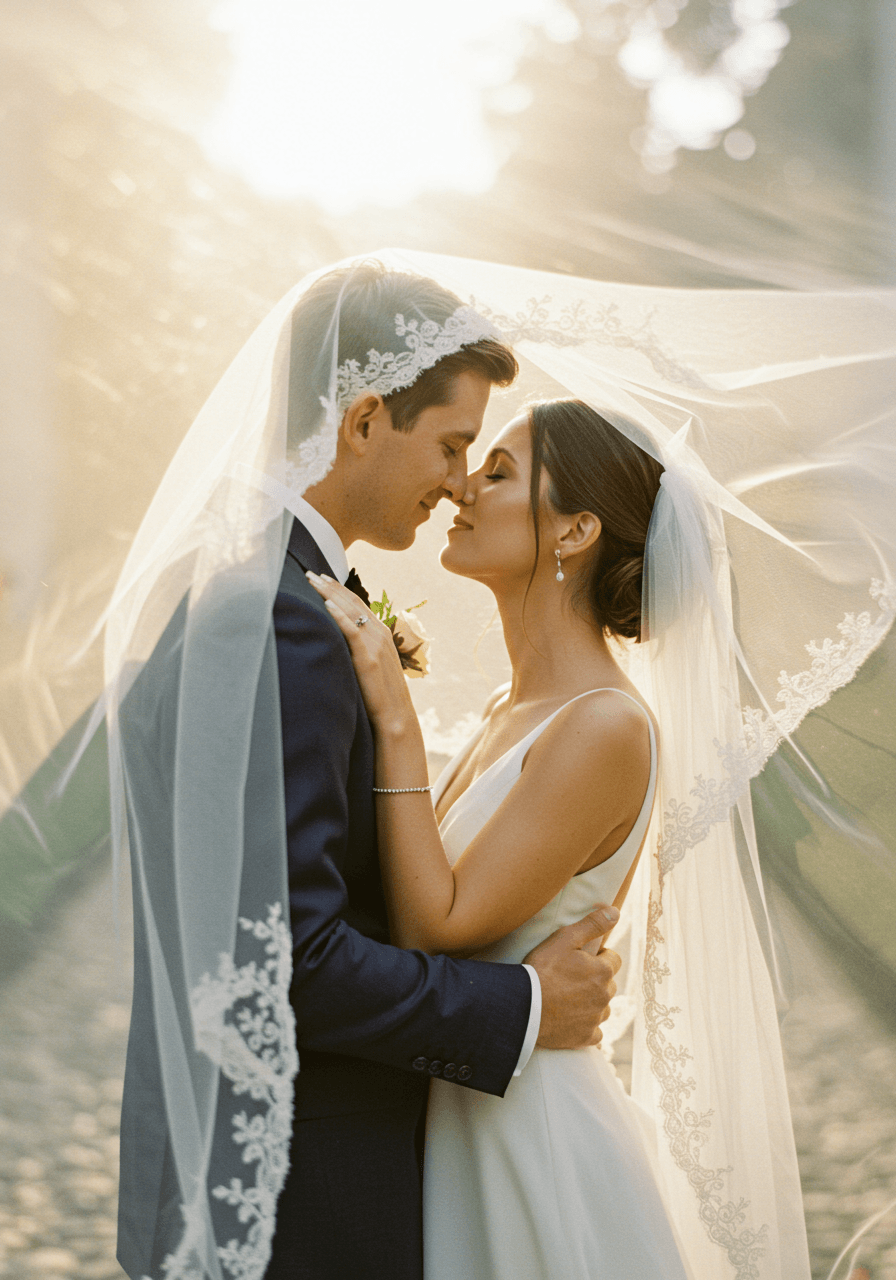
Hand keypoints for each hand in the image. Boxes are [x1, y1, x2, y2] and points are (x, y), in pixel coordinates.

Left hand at [305, 572, 413, 729]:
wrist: (395, 715)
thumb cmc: (380, 694)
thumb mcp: (371, 664)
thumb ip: (359, 649)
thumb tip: (338, 642)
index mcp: (381, 633)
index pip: (357, 603)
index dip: (339, 589)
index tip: (322, 578)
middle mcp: (380, 633)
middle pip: (352, 601)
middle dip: (330, 585)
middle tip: (310, 572)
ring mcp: (376, 643)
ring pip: (350, 610)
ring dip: (329, 594)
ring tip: (312, 581)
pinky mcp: (368, 656)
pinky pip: (352, 630)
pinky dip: (339, 616)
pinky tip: (326, 605)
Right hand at [524, 904, 621, 1049]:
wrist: (523, 1007)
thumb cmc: (542, 969)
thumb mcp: (564, 939)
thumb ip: (592, 924)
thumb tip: (615, 912)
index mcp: (603, 971)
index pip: (614, 959)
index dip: (599, 955)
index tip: (581, 958)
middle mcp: (605, 996)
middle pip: (608, 983)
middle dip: (596, 979)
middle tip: (571, 977)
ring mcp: (596, 1018)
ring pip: (603, 1007)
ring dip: (592, 1002)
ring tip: (569, 998)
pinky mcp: (585, 1038)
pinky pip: (595, 1032)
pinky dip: (587, 1027)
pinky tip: (572, 1021)